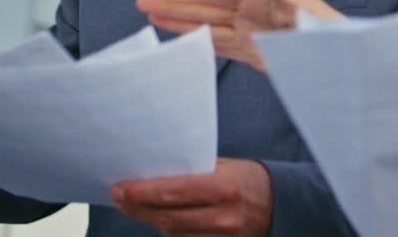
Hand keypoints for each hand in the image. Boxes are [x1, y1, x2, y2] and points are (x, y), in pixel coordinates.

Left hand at [112, 157, 272, 235]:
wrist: (279, 203)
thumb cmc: (247, 180)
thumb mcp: (224, 166)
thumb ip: (192, 171)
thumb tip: (151, 174)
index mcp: (224, 187)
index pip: (172, 192)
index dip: (141, 192)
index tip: (120, 188)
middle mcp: (223, 217)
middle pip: (166, 217)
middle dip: (137, 207)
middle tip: (119, 197)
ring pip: (172, 233)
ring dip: (152, 220)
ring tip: (140, 206)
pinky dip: (171, 232)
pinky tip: (164, 220)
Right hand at [137, 0, 342, 69]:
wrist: (346, 60)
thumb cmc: (328, 30)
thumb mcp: (302, 5)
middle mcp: (252, 14)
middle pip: (203, 7)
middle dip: (172, 4)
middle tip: (139, 1)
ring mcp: (253, 35)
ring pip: (206, 27)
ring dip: (179, 23)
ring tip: (150, 18)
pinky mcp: (257, 55)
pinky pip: (221, 48)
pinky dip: (200, 44)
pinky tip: (182, 41)